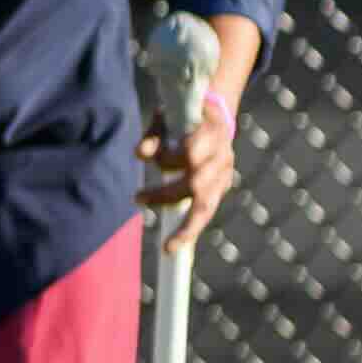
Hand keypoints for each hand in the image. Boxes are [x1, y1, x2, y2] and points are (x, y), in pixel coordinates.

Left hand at [141, 82, 240, 253]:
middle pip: (196, 184)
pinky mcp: (222, 187)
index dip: (167, 158)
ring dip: (188, 228)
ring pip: (207, 207)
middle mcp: (221, 157)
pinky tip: (177, 241)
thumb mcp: (167, 116)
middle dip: (165, 195)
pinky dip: (192, 227)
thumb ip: (154, 135)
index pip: (189, 153)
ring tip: (170, 247)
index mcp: (211, 133)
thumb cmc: (184, 115)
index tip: (142, 157)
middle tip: (137, 198)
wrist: (217, 116)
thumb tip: (140, 154)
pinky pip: (206, 211)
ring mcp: (224, 174)